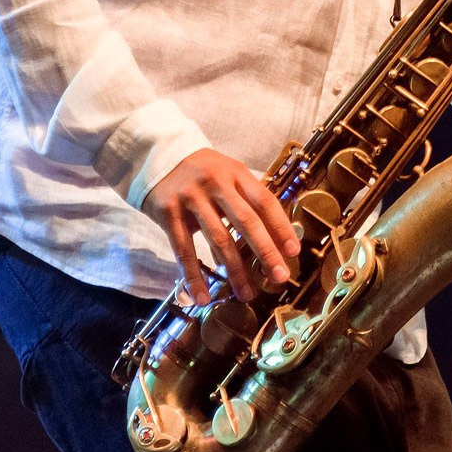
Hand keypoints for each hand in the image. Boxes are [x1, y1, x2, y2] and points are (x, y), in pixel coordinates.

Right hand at [142, 149, 300, 306]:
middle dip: (265, 251)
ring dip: (234, 270)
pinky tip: (203, 295)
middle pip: (246, 221)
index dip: (281, 227)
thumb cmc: (203, 172)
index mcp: (237, 174)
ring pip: (217, 239)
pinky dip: (194, 276)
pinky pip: (184, 250)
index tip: (293, 251)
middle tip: (279, 276)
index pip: (265, 202)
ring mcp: (192, 198)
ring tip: (246, 293)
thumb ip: (248, 199)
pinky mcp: (169, 213)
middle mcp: (216, 184)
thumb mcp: (229, 175)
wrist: (158, 156)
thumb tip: (274, 236)